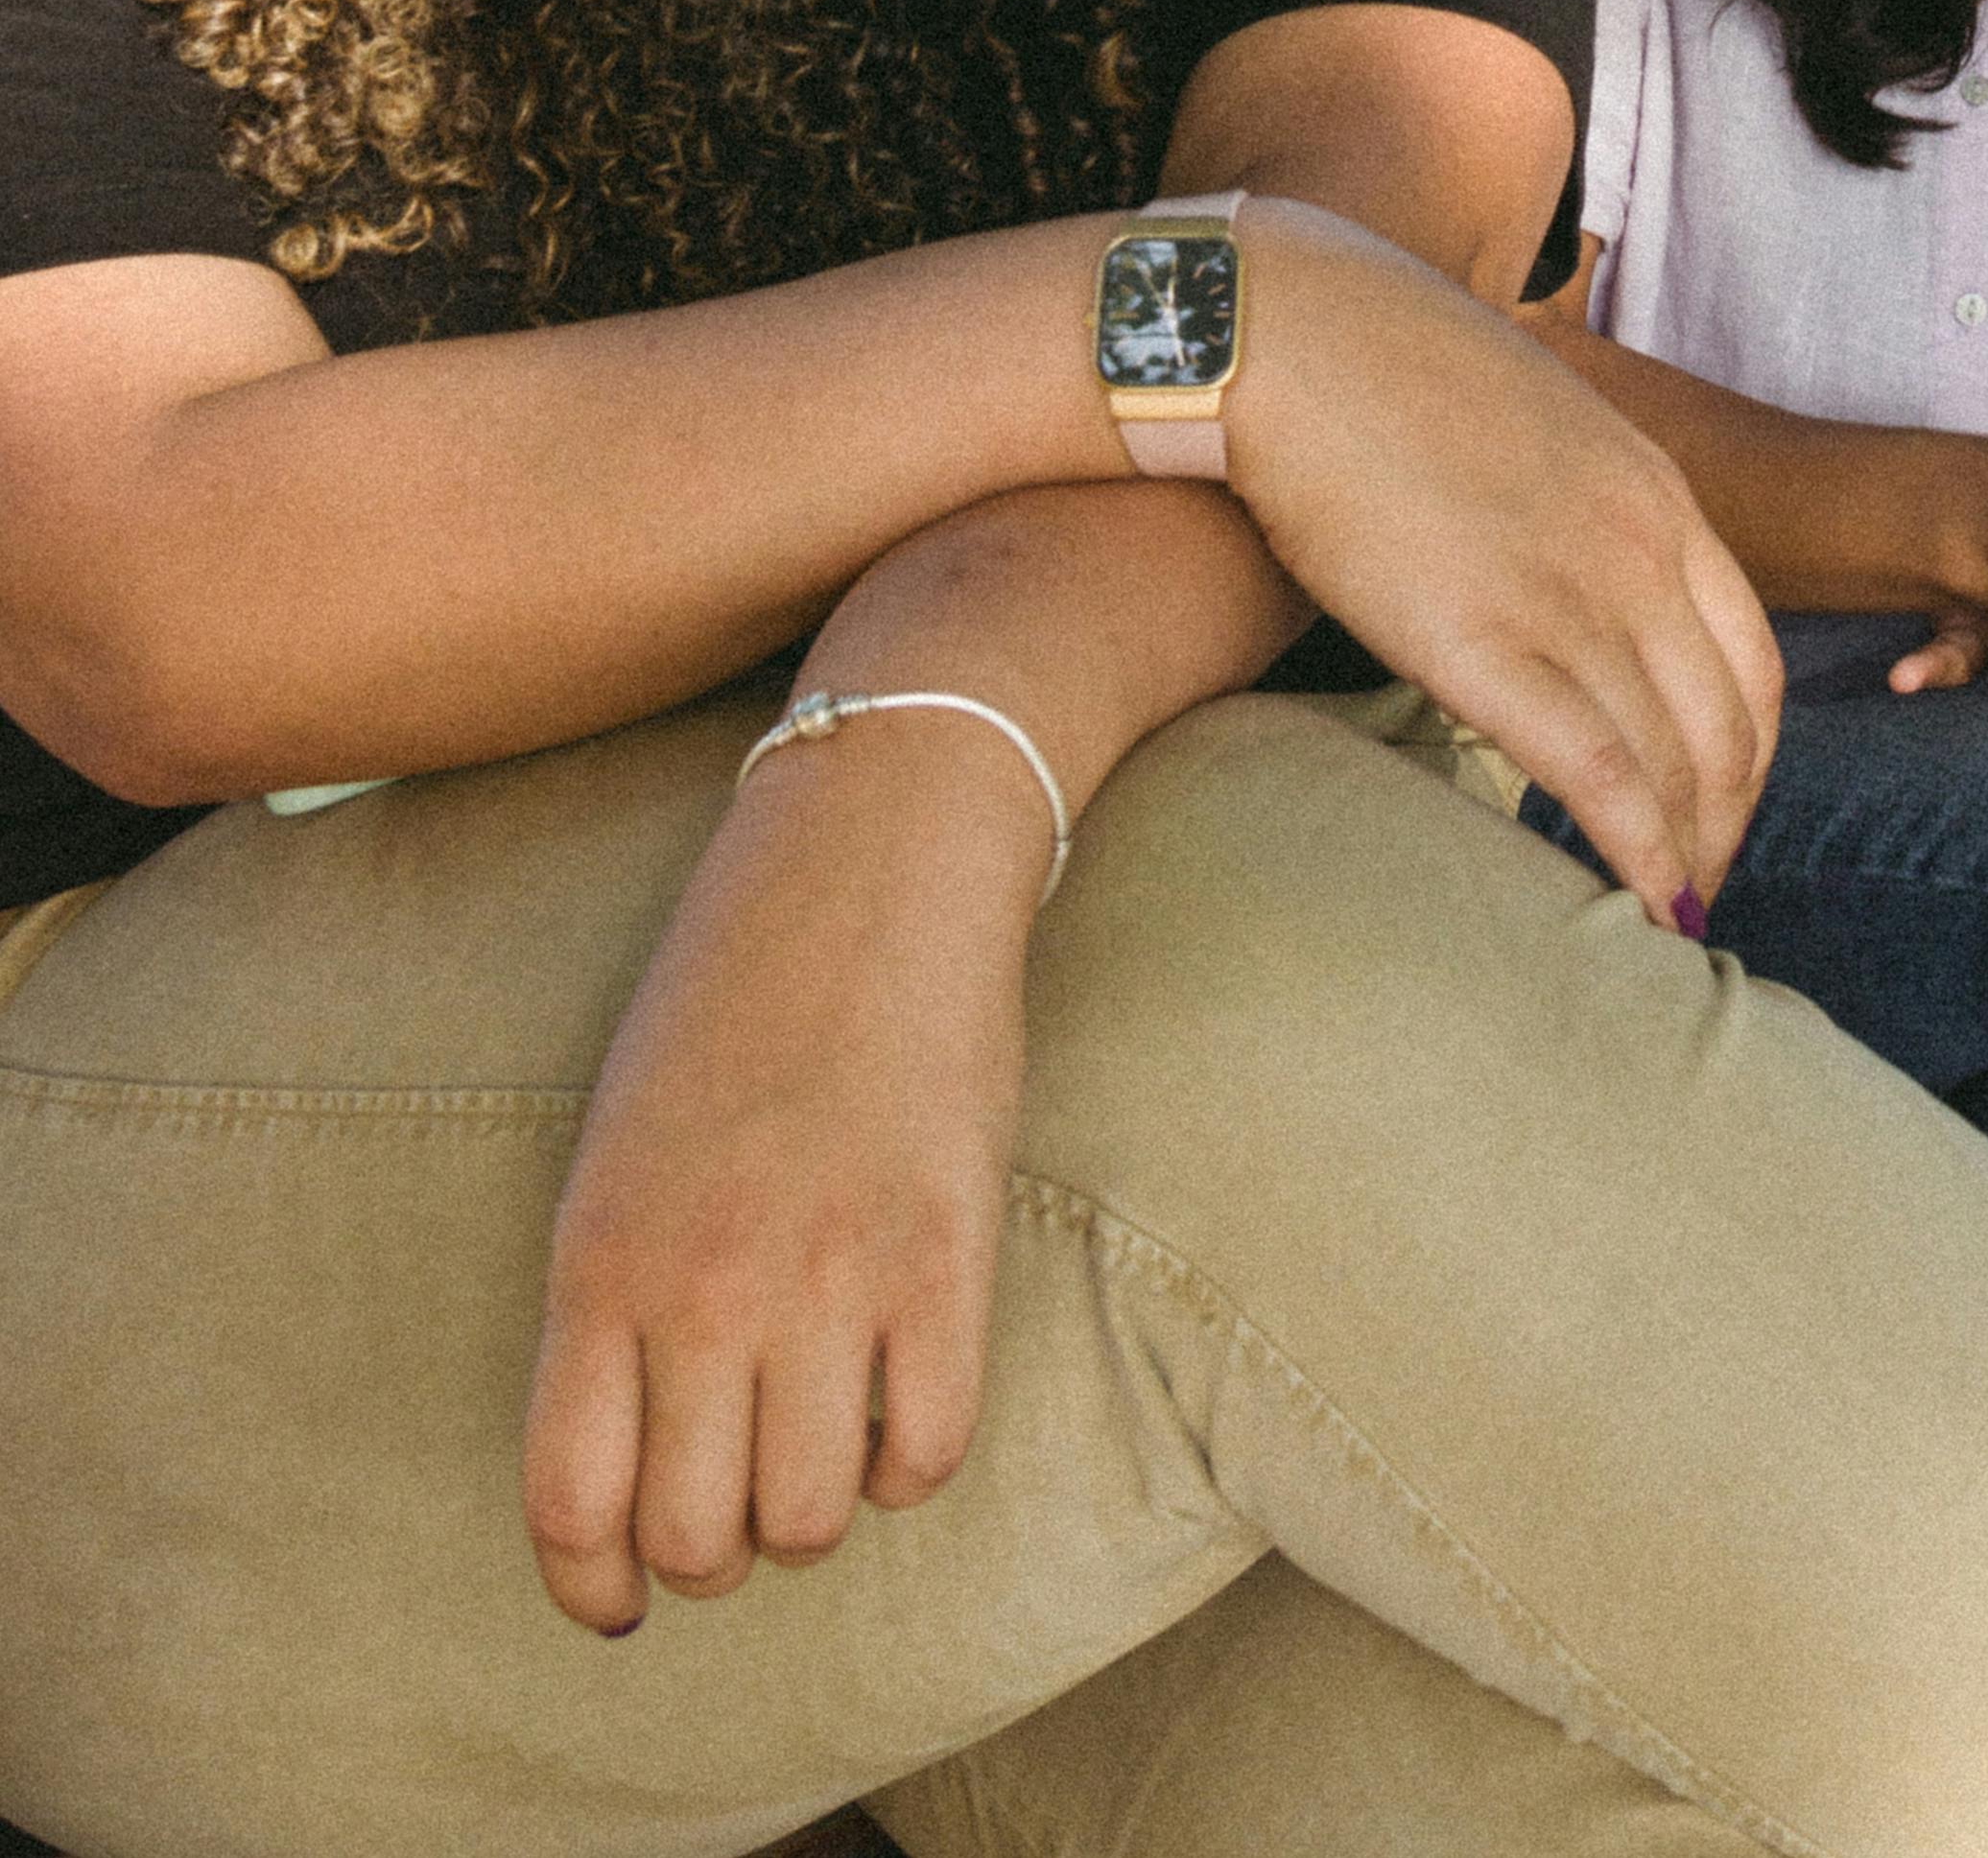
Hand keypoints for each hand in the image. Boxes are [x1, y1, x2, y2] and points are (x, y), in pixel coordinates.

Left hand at [524, 712, 1031, 1633]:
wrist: (875, 855)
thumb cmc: (734, 997)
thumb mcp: (619, 1145)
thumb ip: (614, 1300)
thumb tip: (626, 1472)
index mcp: (598, 1256)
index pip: (570, 1504)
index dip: (593, 1588)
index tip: (621, 1602)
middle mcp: (702, 1283)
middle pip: (694, 1538)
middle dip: (713, 1553)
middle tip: (738, 1501)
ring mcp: (829, 1270)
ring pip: (808, 1520)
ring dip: (812, 1511)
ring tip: (822, 1441)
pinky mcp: (946, 1251)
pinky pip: (927, 1453)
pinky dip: (909, 1460)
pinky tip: (899, 1397)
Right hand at [1221, 200, 1779, 928]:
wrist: (1296, 332)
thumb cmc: (1386, 373)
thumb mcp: (1530, 423)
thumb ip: (1572, 506)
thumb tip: (1560, 577)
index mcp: (1656, 493)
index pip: (1752, 659)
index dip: (1744, 758)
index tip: (1714, 812)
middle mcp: (1639, 548)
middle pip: (1727, 727)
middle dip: (1723, 827)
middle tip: (1692, 891)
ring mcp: (1570, 594)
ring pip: (1673, 764)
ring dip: (1683, 859)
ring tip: (1665, 919)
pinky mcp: (1485, 642)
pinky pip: (1597, 774)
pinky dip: (1637, 853)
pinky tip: (1639, 905)